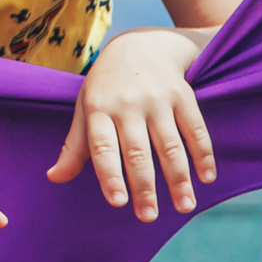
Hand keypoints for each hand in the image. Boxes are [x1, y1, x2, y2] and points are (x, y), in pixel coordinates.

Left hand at [49, 28, 214, 220]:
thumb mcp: (85, 108)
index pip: (102, 147)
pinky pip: (196, 130)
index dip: (110, 175)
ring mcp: (157, 99)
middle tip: (148, 217)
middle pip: (138, 152)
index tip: (117, 202)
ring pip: (170, 146)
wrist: (140, 45)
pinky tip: (206, 178)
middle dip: (144, 187)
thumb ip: (74, 145)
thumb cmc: (106, 86)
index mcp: (98, 107)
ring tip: (183, 207)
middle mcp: (127, 103)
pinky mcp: (184, 96)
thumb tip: (54, 177)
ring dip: (179, 179)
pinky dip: (203, 155)